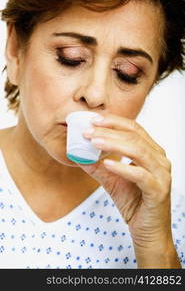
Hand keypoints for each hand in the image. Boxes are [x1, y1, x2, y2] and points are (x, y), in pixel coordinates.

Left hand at [77, 114, 175, 255]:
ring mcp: (161, 175)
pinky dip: (123, 168)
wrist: (148, 231)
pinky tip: (107, 164)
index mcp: (151, 153)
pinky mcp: (158, 191)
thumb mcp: (112, 181)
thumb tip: (78, 154)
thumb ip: (98, 167)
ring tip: (94, 142)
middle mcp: (160, 160)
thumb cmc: (135, 203)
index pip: (134, 129)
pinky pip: (141, 176)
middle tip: (88, 131)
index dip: (114, 122)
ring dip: (115, 144)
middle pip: (135, 137)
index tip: (94, 120)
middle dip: (110, 131)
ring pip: (139, 151)